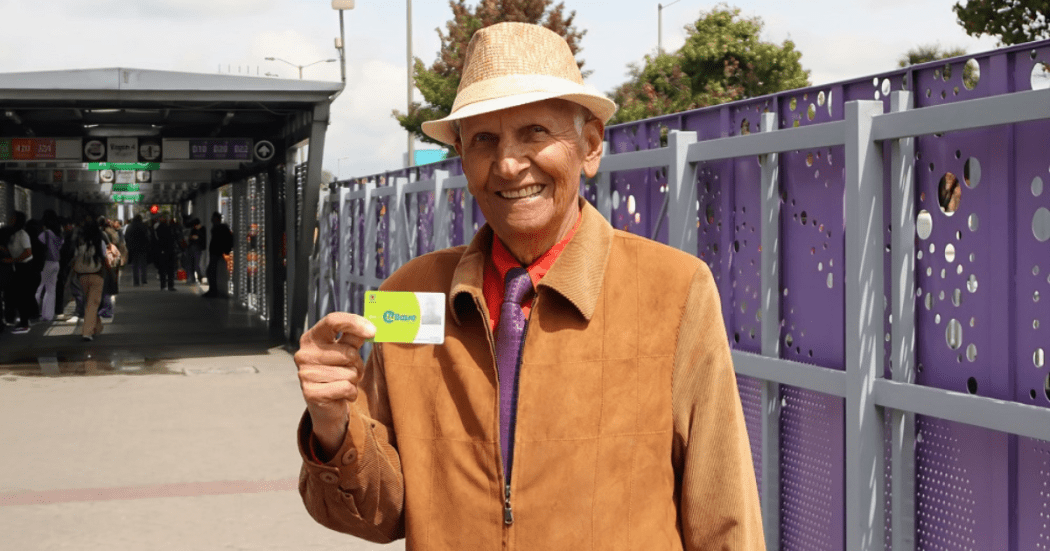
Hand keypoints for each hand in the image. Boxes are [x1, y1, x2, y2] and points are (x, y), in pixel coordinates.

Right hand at [295, 312, 376, 457]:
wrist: (327, 405)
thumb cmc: (337, 372)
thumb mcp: (346, 350)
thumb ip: (354, 337)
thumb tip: (370, 328)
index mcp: (312, 338)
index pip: (332, 321)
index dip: (353, 323)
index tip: (373, 331)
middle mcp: (304, 353)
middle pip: (347, 351)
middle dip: (357, 364)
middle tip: (352, 370)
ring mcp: (305, 373)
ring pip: (348, 372)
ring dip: (354, 380)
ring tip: (344, 382)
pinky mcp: (311, 392)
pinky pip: (345, 387)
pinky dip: (351, 393)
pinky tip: (343, 394)